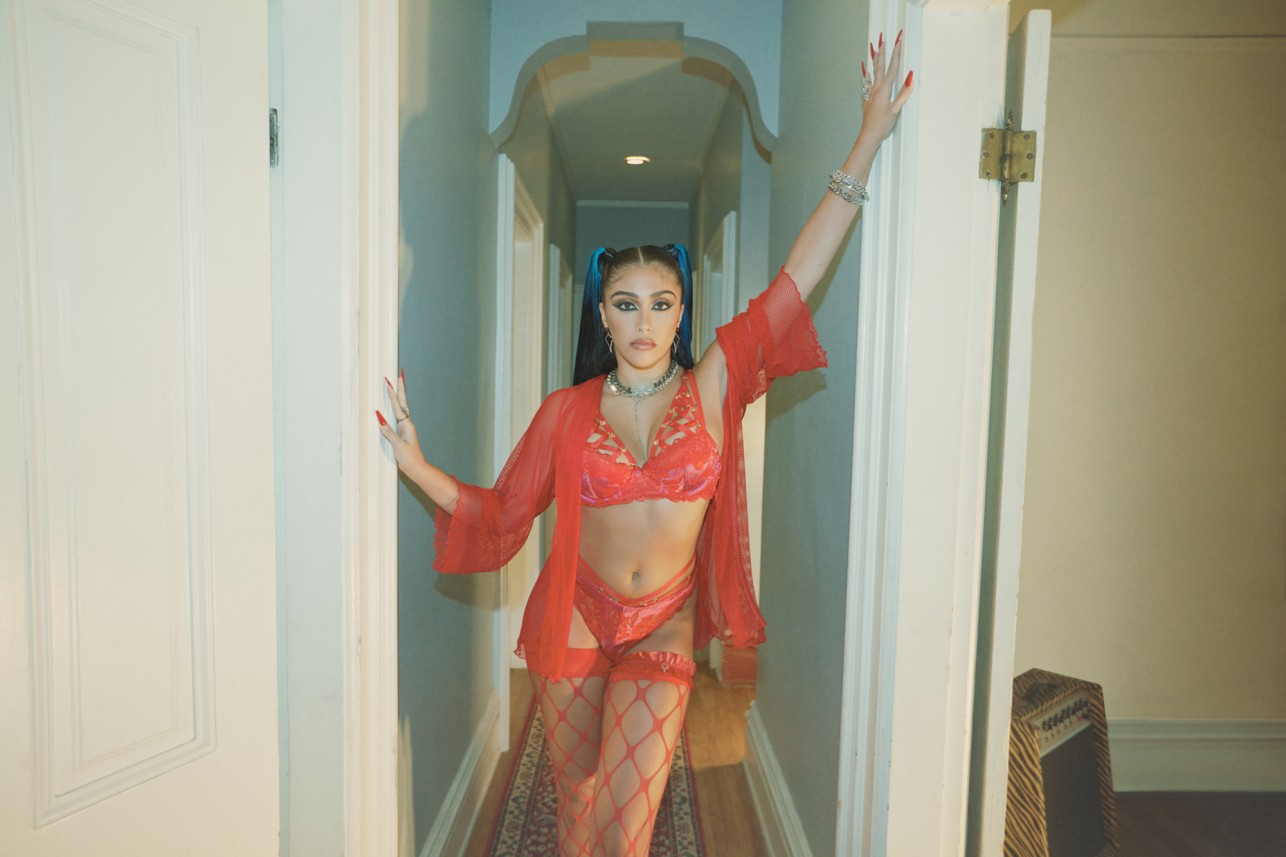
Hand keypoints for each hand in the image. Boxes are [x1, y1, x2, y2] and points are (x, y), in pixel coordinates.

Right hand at [375, 370, 426, 473]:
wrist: (416, 468)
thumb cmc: (409, 458)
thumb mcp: (398, 445)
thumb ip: (389, 432)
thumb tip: (379, 419)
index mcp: (406, 425)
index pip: (398, 406)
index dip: (393, 393)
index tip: (390, 382)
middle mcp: (406, 424)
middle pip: (401, 403)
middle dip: (398, 389)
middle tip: (397, 376)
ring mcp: (404, 427)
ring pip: (399, 408)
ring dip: (397, 397)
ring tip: (394, 386)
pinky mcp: (400, 433)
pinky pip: (395, 417)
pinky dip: (393, 408)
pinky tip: (391, 406)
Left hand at [859, 31, 913, 146]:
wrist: (868, 137)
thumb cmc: (881, 126)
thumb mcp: (895, 110)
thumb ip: (903, 93)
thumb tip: (911, 77)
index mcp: (884, 90)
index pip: (892, 67)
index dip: (896, 53)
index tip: (899, 40)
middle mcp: (876, 89)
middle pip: (880, 66)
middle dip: (883, 51)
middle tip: (884, 37)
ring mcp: (871, 94)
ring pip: (873, 72)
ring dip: (875, 59)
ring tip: (874, 47)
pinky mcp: (869, 100)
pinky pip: (868, 81)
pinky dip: (867, 72)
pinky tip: (864, 68)